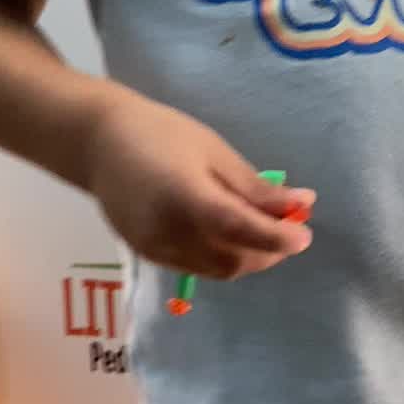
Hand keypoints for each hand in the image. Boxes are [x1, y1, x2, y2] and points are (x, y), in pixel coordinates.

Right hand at [85, 88, 314, 279]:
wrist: (98, 142)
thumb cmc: (161, 133)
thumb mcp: (214, 151)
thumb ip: (254, 187)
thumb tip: (301, 204)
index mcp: (185, 198)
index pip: (240, 230)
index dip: (277, 238)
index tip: (305, 235)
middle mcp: (169, 233)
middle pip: (233, 260)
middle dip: (268, 251)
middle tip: (290, 228)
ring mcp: (156, 249)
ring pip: (217, 270)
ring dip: (249, 258)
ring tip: (266, 231)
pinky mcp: (148, 255)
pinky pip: (197, 267)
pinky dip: (223, 257)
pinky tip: (233, 234)